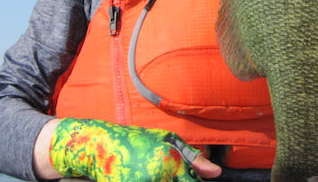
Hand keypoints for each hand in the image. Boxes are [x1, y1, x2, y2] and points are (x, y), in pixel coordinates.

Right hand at [49, 118, 220, 180]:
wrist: (100, 146)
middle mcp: (158, 176)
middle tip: (162, 171)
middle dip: (176, 181)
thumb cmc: (137, 140)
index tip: (189, 179)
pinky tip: (142, 175)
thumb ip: (192, 157)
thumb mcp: (167, 140)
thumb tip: (217, 173)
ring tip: (150, 171)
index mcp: (169, 161)